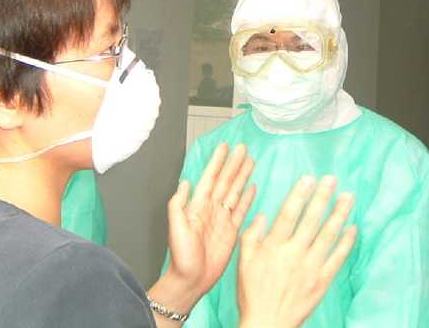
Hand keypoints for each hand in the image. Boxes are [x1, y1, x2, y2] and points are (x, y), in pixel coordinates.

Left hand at [166, 143, 255, 295]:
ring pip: (235, 192)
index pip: (210, 178)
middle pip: (226, 181)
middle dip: (234, 164)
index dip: (217, 162)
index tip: (225, 147)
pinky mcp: (232, 231)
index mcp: (198, 206)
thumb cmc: (181, 257)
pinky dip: (247, 198)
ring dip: (242, 176)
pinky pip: (241, 210)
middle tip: (243, 148)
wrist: (191, 280)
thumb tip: (185, 183)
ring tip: (251, 161)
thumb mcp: (176, 229)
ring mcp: (223, 219)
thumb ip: (178, 205)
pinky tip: (252, 187)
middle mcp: (211, 209)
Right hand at [237, 175, 356, 327]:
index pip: (288, 214)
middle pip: (311, 220)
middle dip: (322, 197)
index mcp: (273, 247)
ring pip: (328, 235)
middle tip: (332, 179)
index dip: (299, 194)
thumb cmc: (253, 293)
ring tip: (348, 196)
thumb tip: (263, 214)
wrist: (268, 323)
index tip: (309, 178)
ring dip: (339, 213)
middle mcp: (294, 254)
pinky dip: (347, 242)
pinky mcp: (322, 280)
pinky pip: (338, 258)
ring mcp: (311, 267)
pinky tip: (353, 228)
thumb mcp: (244, 263)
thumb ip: (251, 236)